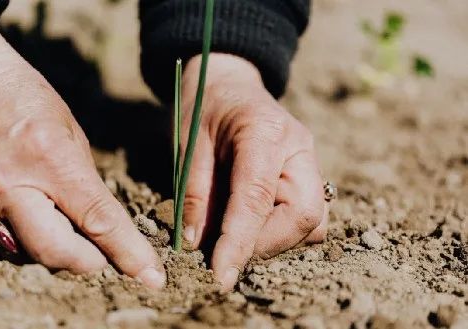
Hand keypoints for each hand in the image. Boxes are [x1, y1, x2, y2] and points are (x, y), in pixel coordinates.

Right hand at [0, 12, 164, 287]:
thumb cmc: (24, 97)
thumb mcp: (70, 131)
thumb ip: (84, 183)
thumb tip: (99, 225)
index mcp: (49, 158)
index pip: (97, 219)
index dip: (127, 252)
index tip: (150, 276)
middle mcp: (10, 186)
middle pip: (57, 253)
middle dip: (89, 263)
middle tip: (104, 257)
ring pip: (28, 254)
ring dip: (56, 250)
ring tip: (65, 226)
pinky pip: (1, 241)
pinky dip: (24, 236)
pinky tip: (29, 211)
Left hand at [181, 54, 327, 290]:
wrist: (228, 83)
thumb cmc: (203, 108)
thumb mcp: (188, 144)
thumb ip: (194, 192)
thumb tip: (197, 244)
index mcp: (265, 132)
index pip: (257, 198)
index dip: (239, 242)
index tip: (220, 276)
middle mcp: (299, 148)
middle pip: (304, 216)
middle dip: (264, 245)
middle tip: (225, 252)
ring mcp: (310, 162)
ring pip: (312, 222)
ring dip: (274, 241)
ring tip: (236, 236)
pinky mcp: (309, 175)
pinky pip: (309, 217)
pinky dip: (282, 232)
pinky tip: (252, 224)